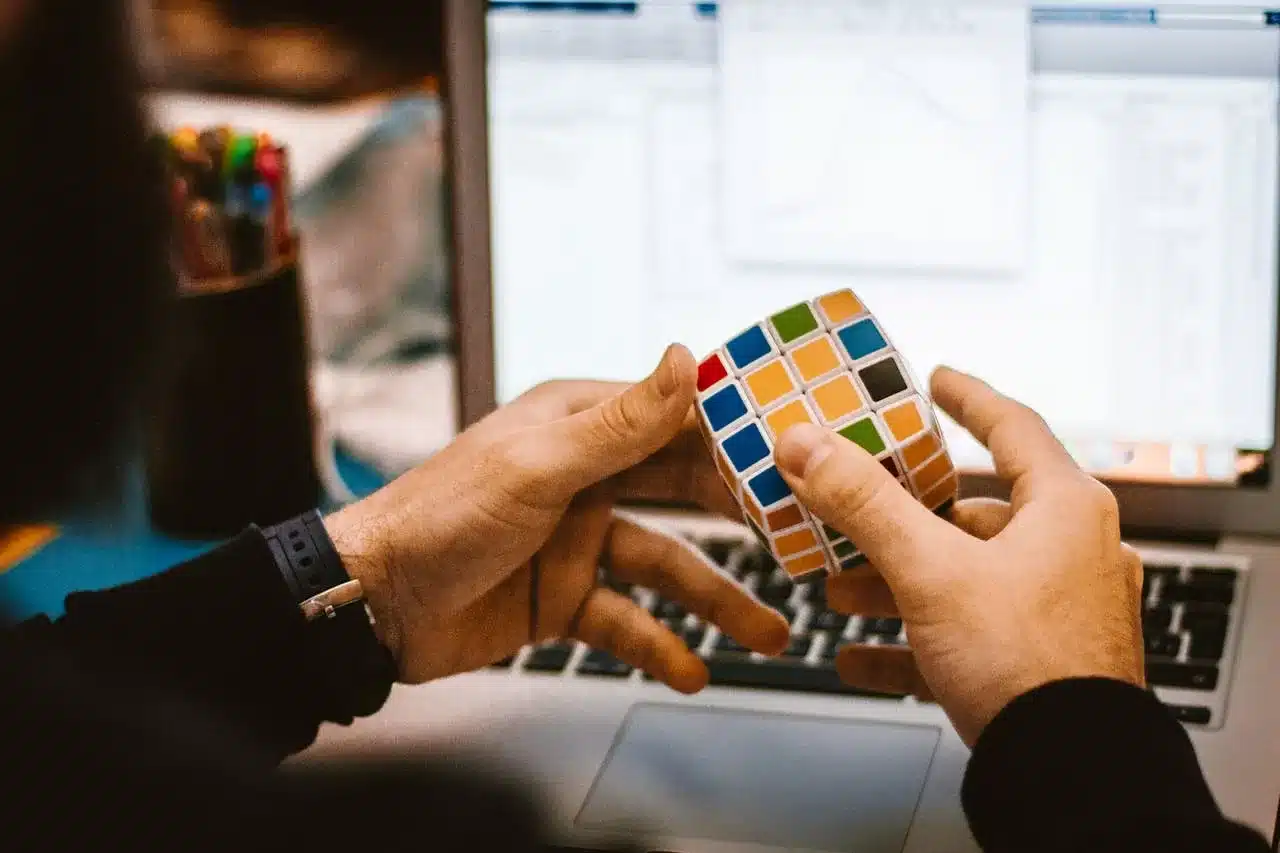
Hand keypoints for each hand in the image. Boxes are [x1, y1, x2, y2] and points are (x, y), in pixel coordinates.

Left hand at [324, 345, 788, 690]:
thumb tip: (686, 358)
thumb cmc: (441, 516)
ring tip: (767, 632)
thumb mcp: (539, 467)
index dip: (737, 436)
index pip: (676, 421)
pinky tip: (691, 670)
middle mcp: (585, 477)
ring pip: (665, 566)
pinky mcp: (563, 598)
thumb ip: (620, 424)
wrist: (371, 605)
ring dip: (715, 601)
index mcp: (579, 425)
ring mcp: (576, 540)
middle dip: (742, 521)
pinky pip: (625, 621)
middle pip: (683, 494)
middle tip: (802, 542)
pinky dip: (658, 645)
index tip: (799, 452)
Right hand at [773, 367, 1144, 745]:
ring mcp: (1059, 612)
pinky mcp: (1041, 664)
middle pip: (972, 513)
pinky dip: (916, 642)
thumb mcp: (930, 569)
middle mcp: (1071, 553)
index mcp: (1065, 510)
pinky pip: (967, 638)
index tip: (937, 380)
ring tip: (841, 594)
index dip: (968, 398)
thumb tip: (806, 443)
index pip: (1013, 427)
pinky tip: (864, 659)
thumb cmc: (1028, 665)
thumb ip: (863, 503)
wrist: (1070, 774)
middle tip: (853, 511)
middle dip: (900, 519)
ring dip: (897, 583)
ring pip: (963, 578)